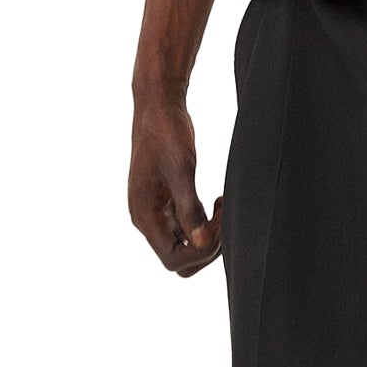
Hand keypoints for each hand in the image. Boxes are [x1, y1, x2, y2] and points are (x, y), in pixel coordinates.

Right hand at [128, 98, 222, 275]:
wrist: (158, 106)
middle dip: (207, 247)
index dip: (200, 252)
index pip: (173, 259)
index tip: (218, 226)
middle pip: (180, 259)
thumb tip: (201, 244)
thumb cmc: (167, 132)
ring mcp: (157, 214)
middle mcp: (147, 220)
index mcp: (144, 215)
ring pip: (186, 245)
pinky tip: (217, 203)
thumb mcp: (181, 169)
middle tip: (223, 218)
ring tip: (222, 206)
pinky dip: (206, 224)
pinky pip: (189, 228)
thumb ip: (190, 208)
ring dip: (210, 235)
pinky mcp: (167, 205)